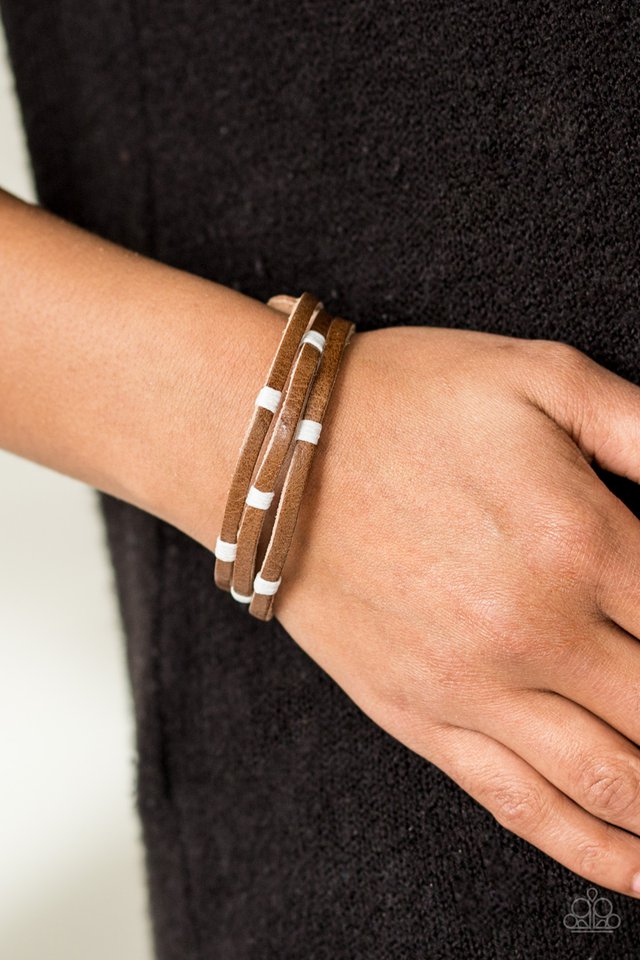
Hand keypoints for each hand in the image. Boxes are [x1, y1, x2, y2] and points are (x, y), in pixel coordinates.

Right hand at [274, 316, 639, 897]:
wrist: (273, 453)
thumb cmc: (404, 402)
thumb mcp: (541, 375)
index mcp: (580, 541)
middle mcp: (536, 630)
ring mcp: (473, 686)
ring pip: (612, 783)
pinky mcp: (420, 717)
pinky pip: (523, 806)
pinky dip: (593, 849)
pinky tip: (636, 867)